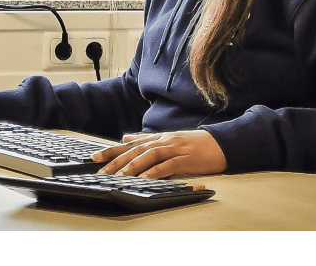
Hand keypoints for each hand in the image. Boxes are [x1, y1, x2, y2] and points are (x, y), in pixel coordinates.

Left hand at [92, 130, 227, 178]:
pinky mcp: (185, 159)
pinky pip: (167, 165)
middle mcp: (163, 141)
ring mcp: (174, 148)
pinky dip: (155, 171)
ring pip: (149, 156)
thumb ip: (146, 139)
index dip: (111, 150)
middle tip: (101, 171)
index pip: (130, 144)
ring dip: (133, 166)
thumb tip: (125, 137)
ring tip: (119, 176)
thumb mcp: (168, 139)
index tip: (94, 158)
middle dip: (116, 161)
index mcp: (157, 138)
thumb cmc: (194, 144)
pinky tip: (145, 178)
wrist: (221, 143)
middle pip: (135, 150)